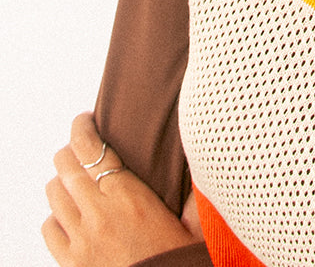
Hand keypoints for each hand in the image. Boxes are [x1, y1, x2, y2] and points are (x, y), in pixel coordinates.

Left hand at [43, 113, 200, 266]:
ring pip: (53, 192)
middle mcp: (98, 211)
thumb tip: (208, 158)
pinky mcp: (70, 260)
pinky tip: (69, 215)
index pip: (89, 148)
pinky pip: (49, 227)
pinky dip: (55, 216)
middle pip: (65, 165)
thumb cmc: (178, 262)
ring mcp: (79, 237)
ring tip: (76, 181)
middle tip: (83, 149)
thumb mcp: (195, 223)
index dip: (81, 128)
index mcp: (128, 195)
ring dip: (63, 181)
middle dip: (71, 151)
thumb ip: (196, 190)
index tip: (85, 119)